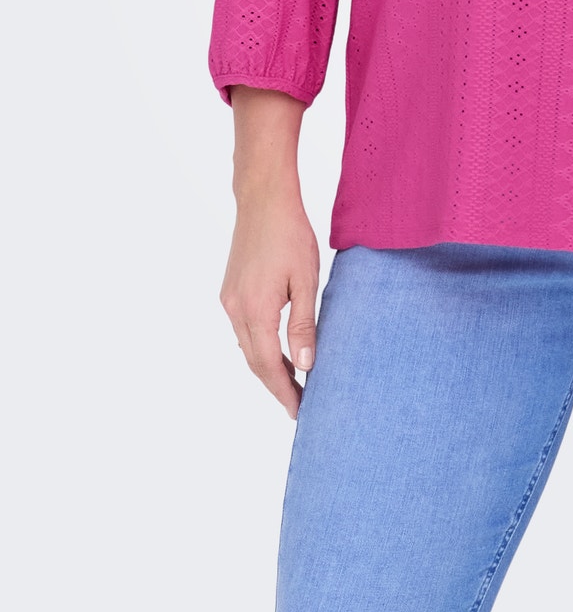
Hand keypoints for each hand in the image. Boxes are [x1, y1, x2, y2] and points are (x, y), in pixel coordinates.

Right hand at [220, 192, 319, 418]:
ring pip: (247, 347)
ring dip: (268, 366)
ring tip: (293, 383)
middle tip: (299, 405)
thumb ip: (303, 325)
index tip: (300, 412)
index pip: (268, 365)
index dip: (284, 392)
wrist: (263, 200)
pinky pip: (244, 329)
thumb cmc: (290, 234)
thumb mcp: (305, 280)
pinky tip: (278, 350)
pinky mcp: (229, 291)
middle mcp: (235, 309)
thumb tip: (305, 365)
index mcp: (255, 310)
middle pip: (254, 361)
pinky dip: (260, 346)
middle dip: (276, 385)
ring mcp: (229, 300)